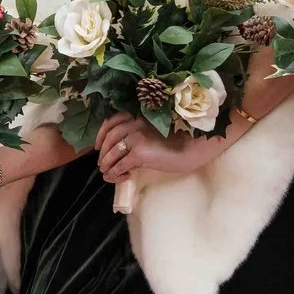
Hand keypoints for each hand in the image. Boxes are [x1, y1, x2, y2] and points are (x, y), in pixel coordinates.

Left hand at [95, 111, 235, 181]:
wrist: (195, 146)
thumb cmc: (180, 139)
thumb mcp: (156, 130)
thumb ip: (139, 133)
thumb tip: (123, 148)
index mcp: (138, 114)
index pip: (111, 121)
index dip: (101, 134)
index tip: (98, 146)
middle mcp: (135, 122)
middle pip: (109, 137)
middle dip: (103, 152)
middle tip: (102, 163)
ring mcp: (136, 137)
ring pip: (112, 152)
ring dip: (106, 164)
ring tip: (107, 172)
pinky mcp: (139, 153)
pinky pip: (120, 165)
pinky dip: (114, 173)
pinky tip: (116, 178)